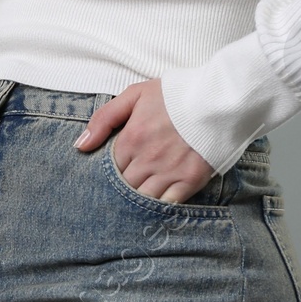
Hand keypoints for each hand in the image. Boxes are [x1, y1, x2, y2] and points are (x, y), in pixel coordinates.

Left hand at [72, 79, 214, 204]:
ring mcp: (168, 172)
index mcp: (131, 139)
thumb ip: (104, 119)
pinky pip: (167, 204)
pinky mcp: (190, 181)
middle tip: (127, 186)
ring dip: (137, 201)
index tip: (117, 170)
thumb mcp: (135, 94)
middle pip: (123, 187)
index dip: (109, 173)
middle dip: (121, 189)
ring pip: (142, 199)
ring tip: (137, 200)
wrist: (220, 98)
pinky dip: (159, 208)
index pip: (108, 169)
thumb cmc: (177, 94)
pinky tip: (156, 207)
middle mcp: (146, 160)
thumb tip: (80, 146)